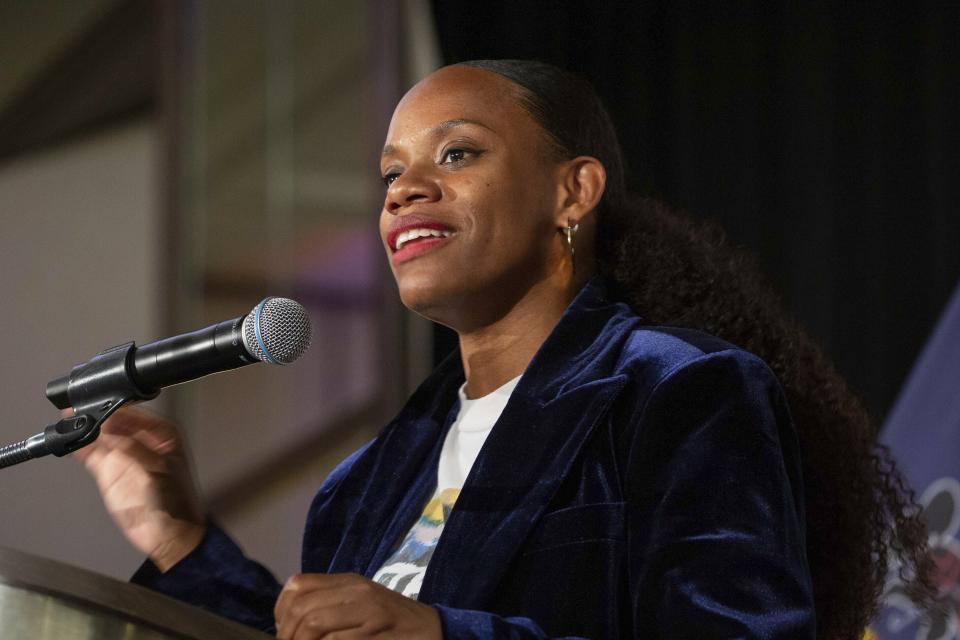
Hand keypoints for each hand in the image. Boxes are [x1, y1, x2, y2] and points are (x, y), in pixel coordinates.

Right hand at [73, 406, 205, 570]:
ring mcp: (124, 455)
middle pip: (113, 420)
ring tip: (71, 423)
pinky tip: (71, 441)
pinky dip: (80, 446)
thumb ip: (133, 449)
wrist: (169, 533)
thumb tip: (112, 433)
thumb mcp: (158, 469)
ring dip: (85, 428)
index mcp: (161, 433)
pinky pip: (91, 452)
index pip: (133, 411)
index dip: (114, 407)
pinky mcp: (109, 470)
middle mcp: (142, 440)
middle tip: (78, 412)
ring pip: (100, 434)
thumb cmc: (177, 502)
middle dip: (96, 415)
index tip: (97, 405)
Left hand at [274, 573, 441, 639]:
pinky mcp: (377, 631)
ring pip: (314, 622)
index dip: (281, 612)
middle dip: (287, 635)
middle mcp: (357, 590)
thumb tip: (289, 626)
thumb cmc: (393, 624)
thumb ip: (330, 608)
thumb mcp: (360, 606)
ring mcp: (369, 610)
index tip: (284, 634)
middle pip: (302, 607)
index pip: (298, 585)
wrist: (434, 630)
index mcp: (349, 582)